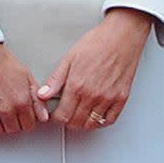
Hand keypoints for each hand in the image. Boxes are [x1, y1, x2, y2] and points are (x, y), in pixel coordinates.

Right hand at [0, 42, 49, 135]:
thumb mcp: (25, 75)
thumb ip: (36, 98)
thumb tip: (43, 116)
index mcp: (21, 101)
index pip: (28, 125)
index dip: (25, 119)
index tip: (21, 113)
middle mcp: (5, 109)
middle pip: (12, 130)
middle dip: (12, 121)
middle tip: (7, 108)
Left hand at [39, 7, 151, 130]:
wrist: (120, 37)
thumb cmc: (96, 43)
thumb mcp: (69, 58)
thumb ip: (55, 79)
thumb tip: (42, 94)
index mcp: (77, 85)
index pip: (62, 115)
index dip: (55, 118)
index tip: (54, 114)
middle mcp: (93, 95)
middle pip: (76, 123)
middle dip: (67, 121)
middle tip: (64, 113)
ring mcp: (108, 99)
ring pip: (92, 125)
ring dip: (82, 124)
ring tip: (77, 114)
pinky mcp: (121, 99)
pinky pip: (109, 120)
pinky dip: (100, 122)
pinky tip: (94, 115)